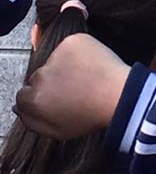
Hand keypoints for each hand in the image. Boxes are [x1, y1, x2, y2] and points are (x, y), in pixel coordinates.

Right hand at [14, 34, 128, 138]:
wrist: (118, 95)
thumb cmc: (90, 115)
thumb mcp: (56, 131)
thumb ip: (32, 121)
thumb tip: (18, 108)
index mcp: (34, 99)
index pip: (24, 94)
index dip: (41, 97)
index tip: (55, 98)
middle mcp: (40, 75)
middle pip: (38, 76)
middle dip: (51, 81)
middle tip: (73, 88)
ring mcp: (56, 55)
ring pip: (54, 60)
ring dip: (64, 65)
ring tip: (84, 77)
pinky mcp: (72, 41)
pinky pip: (69, 46)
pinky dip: (77, 52)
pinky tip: (89, 64)